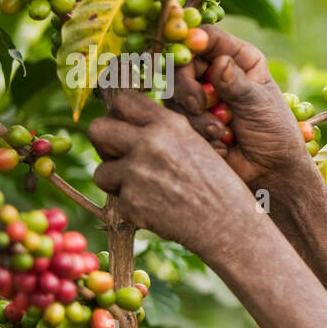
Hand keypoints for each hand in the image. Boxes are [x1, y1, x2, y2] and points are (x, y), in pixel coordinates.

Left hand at [88, 91, 257, 256]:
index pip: (122, 102)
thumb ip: (161, 132)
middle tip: (118, 157)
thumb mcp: (196, 145)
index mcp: (169, 124)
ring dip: (116, 182)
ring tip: (144, 190)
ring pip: (101, 172)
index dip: (117, 115)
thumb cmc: (217, 186)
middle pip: (97, 129)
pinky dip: (132, 208)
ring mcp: (138, 173)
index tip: (122, 127)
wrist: (229, 225)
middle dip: (103, 144)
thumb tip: (124, 126)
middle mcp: (150, 143)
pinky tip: (157, 209)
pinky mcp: (132, 203)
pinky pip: (117, 202)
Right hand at [170, 26, 311, 189]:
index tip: (188, 45)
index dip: (194, 39)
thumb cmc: (275, 133)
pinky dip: (197, 130)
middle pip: (181, 62)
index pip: (209, 37)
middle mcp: (216, 72)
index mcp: (240, 58)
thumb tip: (219, 62)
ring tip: (223, 131)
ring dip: (196, 114)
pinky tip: (221, 141)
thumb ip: (237, 84)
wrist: (270, 172)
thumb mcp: (259, 105)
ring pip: (174, 91)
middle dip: (187, 85)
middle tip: (200, 104)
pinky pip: (176, 117)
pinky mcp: (189, 118)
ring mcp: (200, 94)